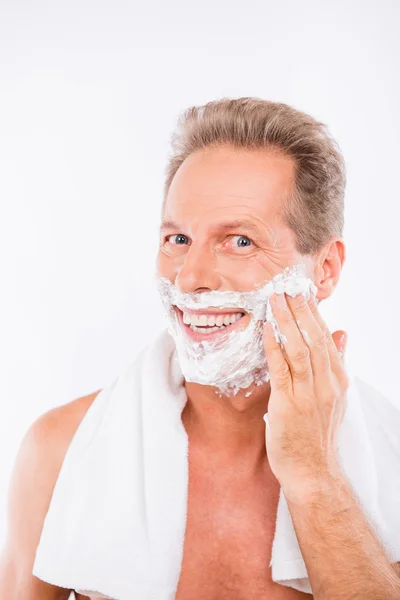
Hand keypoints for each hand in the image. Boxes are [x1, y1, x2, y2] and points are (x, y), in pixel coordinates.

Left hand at [262, 291, 348, 501]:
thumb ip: (337, 363)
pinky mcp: (289, 404)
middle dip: (300, 310)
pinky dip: (274, 346)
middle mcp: (327, 383)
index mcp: (338, 379)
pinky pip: (282, 369)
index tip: (303, 292)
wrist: (313, 472)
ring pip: (300, 348)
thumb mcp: (335, 396)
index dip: (314, 313)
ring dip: (286, 321)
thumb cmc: (317, 434)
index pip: (326, 338)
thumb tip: (342, 333)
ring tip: (276, 299)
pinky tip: (266, 329)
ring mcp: (309, 394)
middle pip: (314, 338)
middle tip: (288, 286)